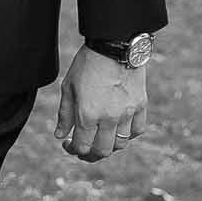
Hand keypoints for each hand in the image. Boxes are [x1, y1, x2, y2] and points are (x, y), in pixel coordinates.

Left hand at [54, 44, 147, 163]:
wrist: (114, 45)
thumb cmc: (87, 63)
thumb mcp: (68, 87)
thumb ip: (65, 114)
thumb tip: (60, 135)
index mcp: (87, 114)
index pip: (82, 146)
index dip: (73, 150)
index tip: (68, 144)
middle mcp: (108, 118)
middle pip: (102, 151)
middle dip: (90, 155)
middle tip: (84, 149)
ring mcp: (127, 113)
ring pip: (120, 144)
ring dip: (108, 145)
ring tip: (100, 137)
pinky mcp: (141, 106)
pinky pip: (137, 130)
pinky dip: (128, 134)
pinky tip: (119, 127)